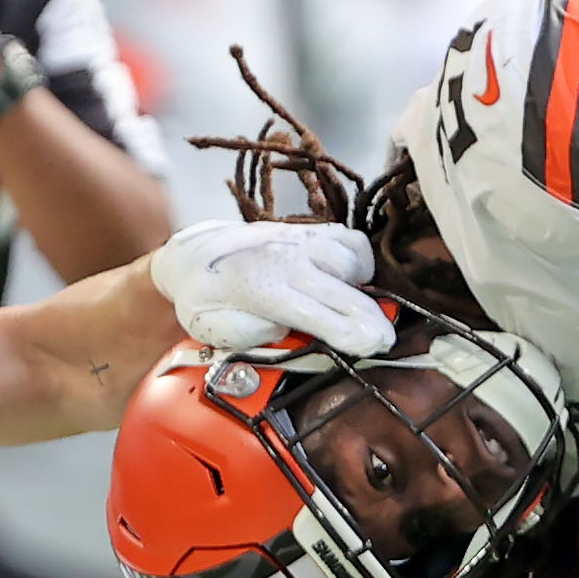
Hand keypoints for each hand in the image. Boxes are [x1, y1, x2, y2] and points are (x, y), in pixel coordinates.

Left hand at [149, 219, 392, 360]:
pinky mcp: (306, 230)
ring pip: (351, 261)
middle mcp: (286, 260)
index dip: (354, 334)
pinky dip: (358, 260)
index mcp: (262, 290)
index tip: (373, 347)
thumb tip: (287, 331)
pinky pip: (348, 239)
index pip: (321, 315)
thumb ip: (254, 336)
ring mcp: (299, 240)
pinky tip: (351, 278)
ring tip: (356, 307)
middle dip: (373, 320)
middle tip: (385, 340)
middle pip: (346, 292)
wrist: (193, 256)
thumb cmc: (205, 299)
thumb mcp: (215, 332)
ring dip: (361, 287)